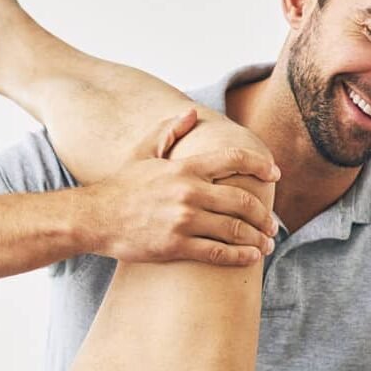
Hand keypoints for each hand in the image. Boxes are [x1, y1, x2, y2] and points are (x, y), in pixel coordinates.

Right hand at [86, 108, 279, 266]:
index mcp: (184, 168)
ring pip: (234, 229)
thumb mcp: (143, 152)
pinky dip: (239, 256)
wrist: (94, 218)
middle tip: (272, 224)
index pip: (234, 160)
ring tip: (266, 244)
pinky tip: (251, 258)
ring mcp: (183, 220)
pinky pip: (217, 253)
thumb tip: (190, 113)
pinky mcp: (175, 246)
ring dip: (257, 238)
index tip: (275, 174)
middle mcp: (188, 192)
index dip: (260, 165)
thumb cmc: (120, 186)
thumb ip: (169, 131)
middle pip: (242, 200)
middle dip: (264, 214)